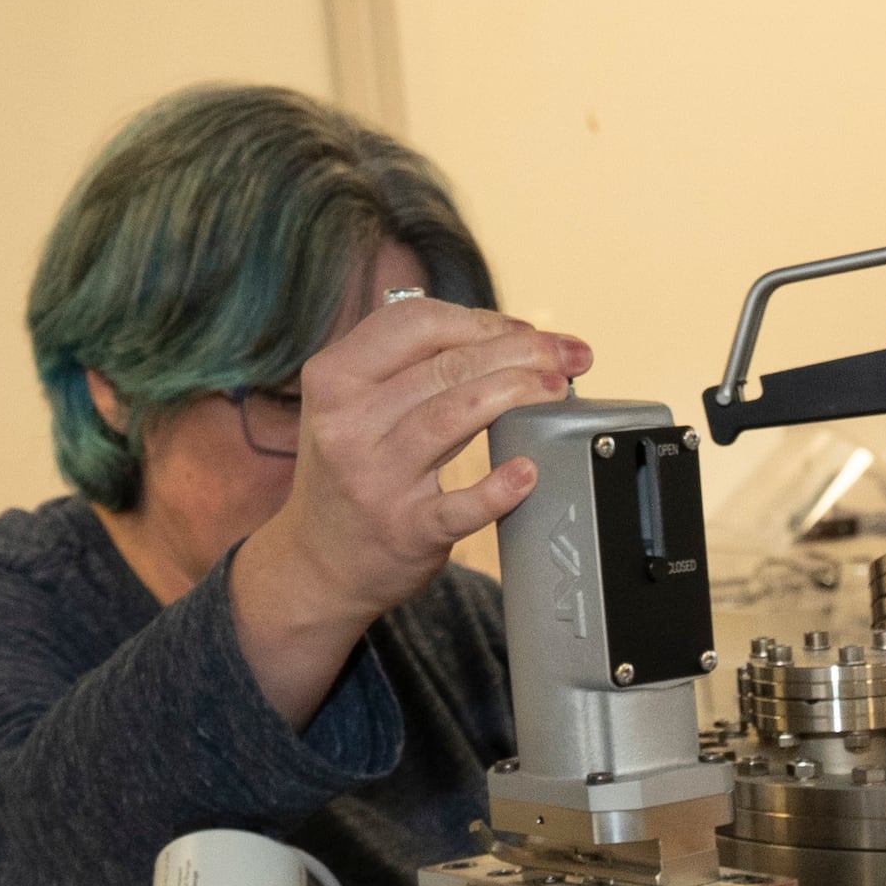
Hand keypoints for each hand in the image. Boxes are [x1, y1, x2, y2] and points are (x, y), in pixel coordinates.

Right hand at [228, 293, 590, 719]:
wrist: (318, 563)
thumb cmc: (354, 471)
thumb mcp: (354, 405)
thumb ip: (411, 366)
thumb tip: (508, 336)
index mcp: (335, 376)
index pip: (417, 322)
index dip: (484, 321)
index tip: (530, 332)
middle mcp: (348, 421)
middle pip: (447, 365)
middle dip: (519, 352)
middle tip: (567, 356)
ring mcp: (374, 477)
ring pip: (453, 415)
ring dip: (515, 395)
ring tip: (557, 390)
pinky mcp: (405, 529)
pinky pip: (458, 506)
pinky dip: (497, 489)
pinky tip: (527, 472)